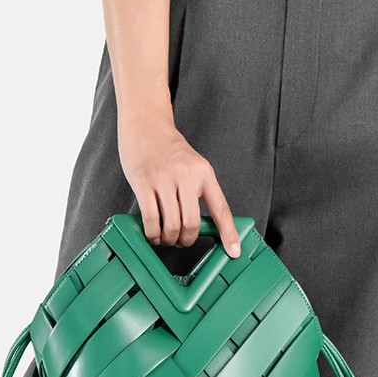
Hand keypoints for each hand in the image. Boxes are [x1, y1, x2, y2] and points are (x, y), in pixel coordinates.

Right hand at [117, 114, 240, 257]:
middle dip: (187, 240)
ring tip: (166, 238)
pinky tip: (153, 234)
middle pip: (192, 223)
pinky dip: (153, 234)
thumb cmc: (168, 149)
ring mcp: (164, 179)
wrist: (146, 124)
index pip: (221, 209)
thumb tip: (202, 224)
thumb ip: (198, 190)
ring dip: (169, 239)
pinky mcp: (143, 183)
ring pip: (172, 225)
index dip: (228, 233)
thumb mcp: (192, 166)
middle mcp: (186, 175)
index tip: (234, 251)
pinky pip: (151, 219)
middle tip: (181, 241)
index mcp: (204, 173)